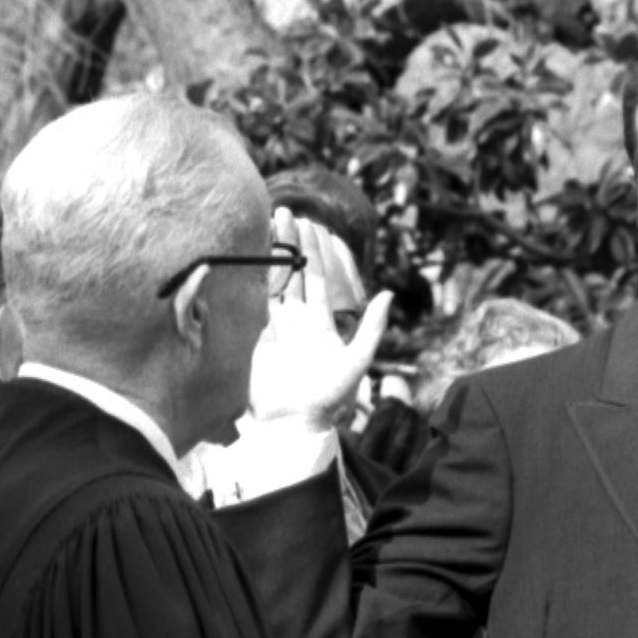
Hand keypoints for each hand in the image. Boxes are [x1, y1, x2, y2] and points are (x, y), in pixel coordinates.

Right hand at [248, 206, 391, 432]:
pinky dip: (251, 279)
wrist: (292, 425)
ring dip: (271, 254)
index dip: (316, 253)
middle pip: (294, 275)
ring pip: (273, 283)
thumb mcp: (357, 362)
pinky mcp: (253, 338)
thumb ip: (371, 329)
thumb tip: (389, 293)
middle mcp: (297, 322)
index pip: (319, 280)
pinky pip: (252, 303)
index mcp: (321, 325)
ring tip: (269, 223)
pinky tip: (248, 256)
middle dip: (291, 244)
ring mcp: (274, 328)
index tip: (313, 225)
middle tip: (287, 212)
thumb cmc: (328, 398)